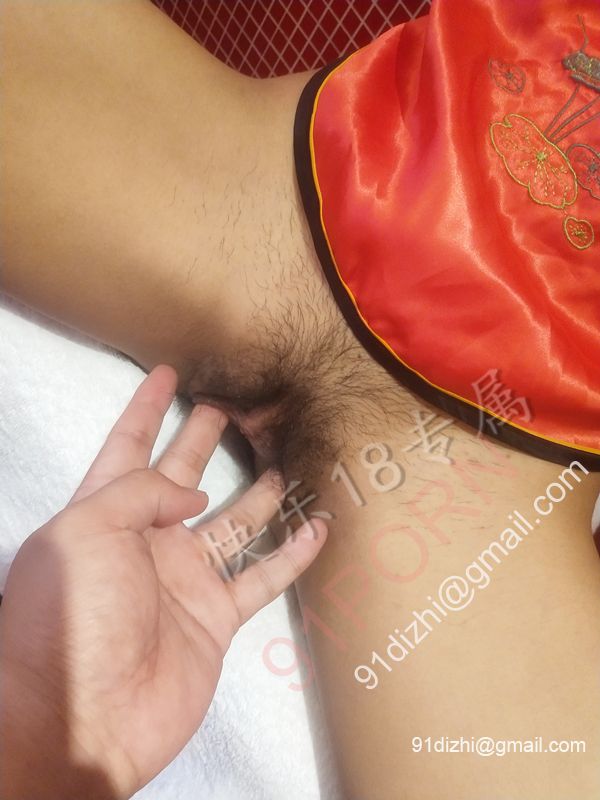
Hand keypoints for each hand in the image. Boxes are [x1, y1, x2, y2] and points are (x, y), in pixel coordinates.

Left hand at [0, 365, 326, 799]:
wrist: (85, 719)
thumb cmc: (71, 618)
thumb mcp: (88, 532)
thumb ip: (141, 493)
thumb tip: (192, 494)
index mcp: (104, 514)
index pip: (127, 446)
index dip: (146, 408)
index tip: (166, 372)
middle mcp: (145, 541)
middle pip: (182, 477)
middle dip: (202, 441)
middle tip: (230, 408)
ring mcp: (183, 579)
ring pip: (231, 523)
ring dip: (257, 493)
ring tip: (283, 460)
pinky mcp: (215, 617)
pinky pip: (261, 577)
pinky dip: (290, 554)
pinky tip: (314, 529)